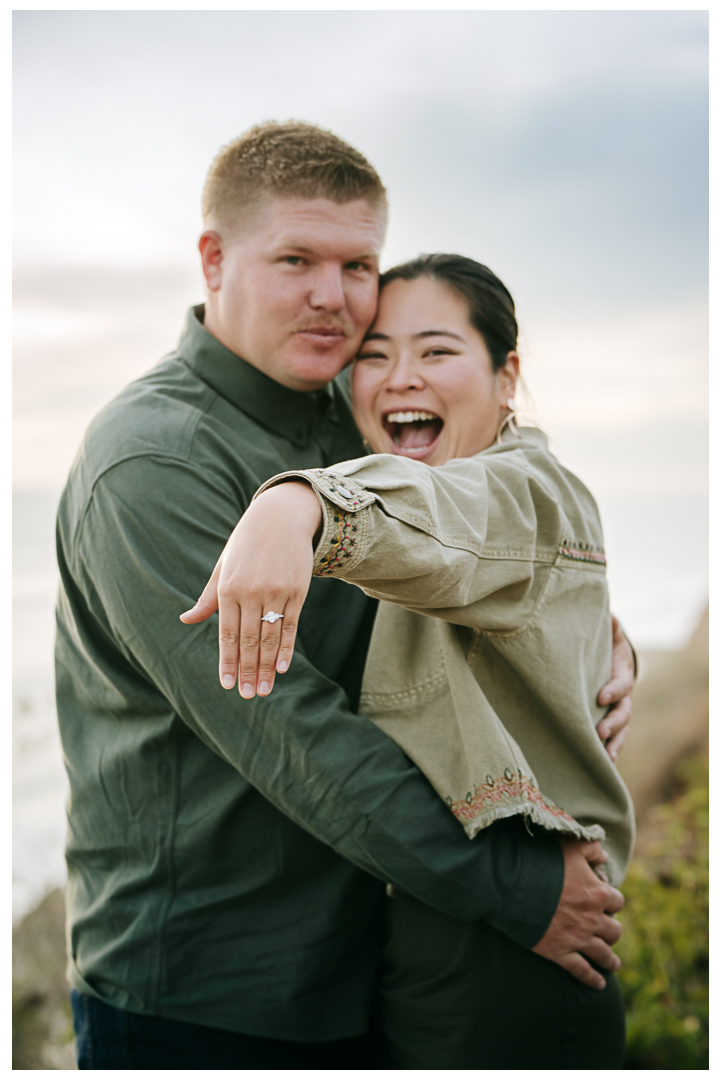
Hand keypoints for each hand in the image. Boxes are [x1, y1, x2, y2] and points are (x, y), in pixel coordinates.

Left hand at [180, 482, 321, 697]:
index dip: (228, 661)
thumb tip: (186, 619)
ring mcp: (276, 591)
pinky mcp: (298, 590)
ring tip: (264, 689)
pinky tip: (283, 667)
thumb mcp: (223, 566)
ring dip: (267, 667)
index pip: (227, 634)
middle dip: (248, 671)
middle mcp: (252, 591)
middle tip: (248, 695)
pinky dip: (287, 648)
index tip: (228, 685)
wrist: (280, 516)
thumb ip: (208, 597)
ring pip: (271, 637)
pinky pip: (292, 625)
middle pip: (250, 640)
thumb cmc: (246, 544)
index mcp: (228, 588)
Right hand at [532, 838, 623, 989]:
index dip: (611, 901)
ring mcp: (577, 938)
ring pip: (604, 954)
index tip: (605, 903)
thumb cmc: (540, 860)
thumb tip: (604, 856)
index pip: (617, 901)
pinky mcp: (559, 952)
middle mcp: (592, 918)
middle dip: (612, 930)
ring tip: (612, 964)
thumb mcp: (569, 845)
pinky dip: (592, 979)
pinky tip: (599, 984)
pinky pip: (582, 971)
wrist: (510, 883)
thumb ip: (590, 848)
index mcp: (597, 893)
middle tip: (607, 931)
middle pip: (615, 930)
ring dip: (610, 960)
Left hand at [596, 616, 634, 761]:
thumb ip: (608, 628)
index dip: (613, 690)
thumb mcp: (605, 635)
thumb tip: (610, 618)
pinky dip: (608, 753)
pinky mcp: (608, 724)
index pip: (621, 684)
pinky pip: (612, 741)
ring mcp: (617, 713)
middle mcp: (623, 697)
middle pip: (623, 714)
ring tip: (605, 758)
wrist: (605, 658)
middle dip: (612, 723)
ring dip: (613, 744)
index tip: (601, 696)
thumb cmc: (601, 645)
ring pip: (620, 732)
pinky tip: (601, 767)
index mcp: (621, 674)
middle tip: (600, 731)